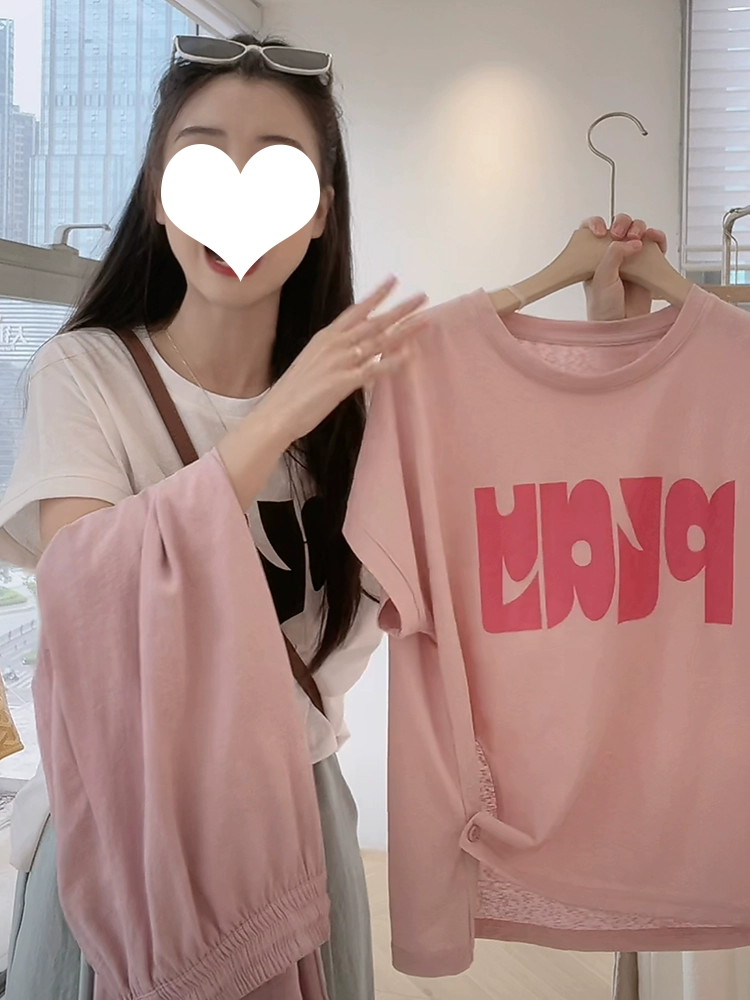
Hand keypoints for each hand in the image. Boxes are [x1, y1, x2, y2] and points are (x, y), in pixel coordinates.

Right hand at [258, 276, 428, 444]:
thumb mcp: (313, 363)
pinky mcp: (343, 381)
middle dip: (400, 309)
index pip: (356, 310)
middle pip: (373, 322)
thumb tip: (354, 357)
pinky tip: (409, 355)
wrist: (276, 412)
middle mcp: (334, 344)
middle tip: (422, 297)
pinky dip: (392, 362)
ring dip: (404, 330)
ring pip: (378, 341)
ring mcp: (339, 361)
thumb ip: (334, 356)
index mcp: (325, 337)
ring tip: (424, 320)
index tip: (393, 281)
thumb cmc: (292, 393)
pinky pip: (373, 369)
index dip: (376, 295)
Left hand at [580, 214, 667, 320]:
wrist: (622, 326)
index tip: (601, 231)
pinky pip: (655, 244)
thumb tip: (632, 241)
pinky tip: (655, 239)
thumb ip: (613, 256)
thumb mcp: (601, 279)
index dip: (597, 223)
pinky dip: (657, 237)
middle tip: (621, 234)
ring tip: (638, 238)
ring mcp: (631, 258)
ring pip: (637, 231)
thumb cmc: (604, 308)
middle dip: (622, 223)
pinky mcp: (648, 264)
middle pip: (619, 226)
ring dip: (640, 227)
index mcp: (593, 255)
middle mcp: (612, 254)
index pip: (593, 229)